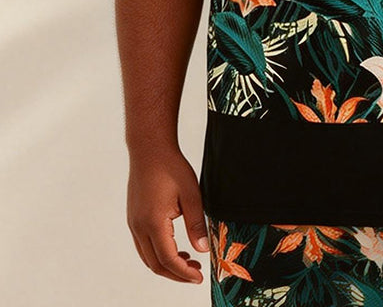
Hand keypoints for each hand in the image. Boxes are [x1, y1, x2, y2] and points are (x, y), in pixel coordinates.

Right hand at [127, 146, 209, 283]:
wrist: (149, 149)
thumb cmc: (171, 167)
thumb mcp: (191, 194)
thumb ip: (197, 224)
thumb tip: (203, 249)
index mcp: (153, 223)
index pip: (168, 259)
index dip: (184, 272)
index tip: (199, 277)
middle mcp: (139, 227)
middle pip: (155, 264)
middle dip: (175, 273)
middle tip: (195, 273)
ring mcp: (133, 223)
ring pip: (147, 257)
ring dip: (166, 264)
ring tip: (188, 262)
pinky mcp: (133, 218)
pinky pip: (143, 245)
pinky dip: (158, 253)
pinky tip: (174, 247)